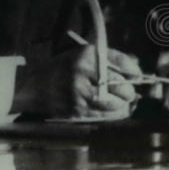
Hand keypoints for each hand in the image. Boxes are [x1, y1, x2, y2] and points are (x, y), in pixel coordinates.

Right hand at [13, 46, 141, 118]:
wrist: (31, 86)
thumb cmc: (59, 69)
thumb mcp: (79, 56)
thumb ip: (106, 60)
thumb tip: (134, 72)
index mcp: (86, 55)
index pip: (121, 63)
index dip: (133, 71)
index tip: (137, 76)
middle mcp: (84, 72)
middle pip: (122, 87)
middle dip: (128, 91)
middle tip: (127, 92)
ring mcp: (80, 92)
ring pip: (114, 104)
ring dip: (119, 105)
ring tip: (117, 102)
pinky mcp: (77, 109)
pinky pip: (102, 114)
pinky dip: (107, 113)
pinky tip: (103, 107)